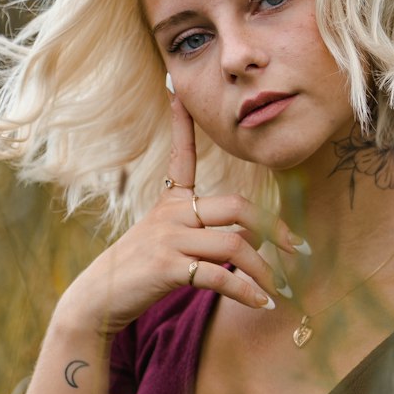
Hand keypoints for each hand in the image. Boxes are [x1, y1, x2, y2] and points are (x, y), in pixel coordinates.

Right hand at [54, 91, 296, 338]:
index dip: (182, 123)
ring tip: (280, 290)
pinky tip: (261, 303)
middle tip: (296, 249)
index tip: (177, 90)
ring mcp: (169, 239)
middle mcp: (171, 214)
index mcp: (171, 202)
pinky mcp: (167, 267)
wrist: (97, 298)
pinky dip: (246, 292)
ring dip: (265, 271)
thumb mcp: (170, 242)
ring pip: (235, 245)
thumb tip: (256, 236)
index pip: (181, 156)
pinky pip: (219, 277)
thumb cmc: (138, 271)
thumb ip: (208, 234)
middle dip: (274, 228)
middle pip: (237, 207)